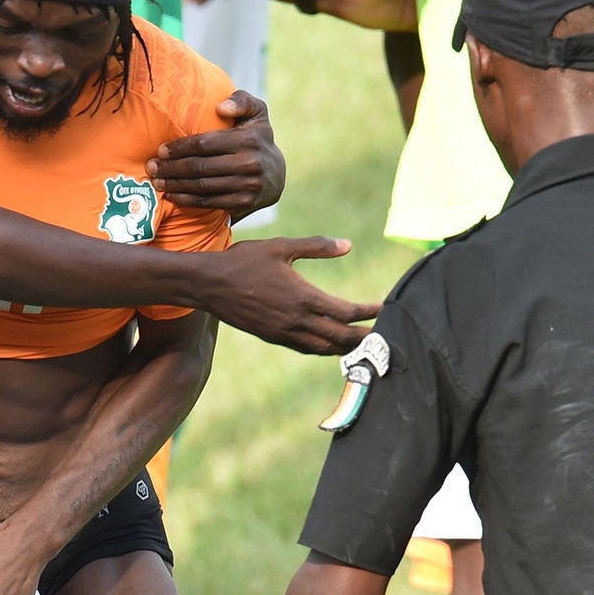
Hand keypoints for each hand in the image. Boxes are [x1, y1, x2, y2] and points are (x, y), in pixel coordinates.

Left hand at [150, 92, 282, 215]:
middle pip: (199, 167)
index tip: (160, 150)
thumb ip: (242, 100)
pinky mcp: (243, 204)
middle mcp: (249, 164)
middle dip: (171, 168)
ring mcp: (246, 186)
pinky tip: (171, 195)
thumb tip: (220, 107)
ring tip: (156, 181)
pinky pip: (208, 202)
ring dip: (175, 185)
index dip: (179, 148)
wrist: (277, 175)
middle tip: (151, 167)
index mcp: (248, 139)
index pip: (204, 144)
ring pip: (201, 186)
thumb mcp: (256, 113)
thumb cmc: (257, 138)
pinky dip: (187, 200)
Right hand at [201, 237, 380, 354]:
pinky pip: (306, 348)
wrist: (209, 285)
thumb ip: (317, 246)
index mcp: (302, 297)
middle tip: (384, 334)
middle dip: (364, 337)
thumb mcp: (281, 246)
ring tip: (363, 344)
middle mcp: (296, 320)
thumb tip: (348, 245)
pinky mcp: (273, 337)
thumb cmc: (244, 261)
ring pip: (324, 348)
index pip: (345, 312)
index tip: (384, 308)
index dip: (368, 312)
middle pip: (340, 338)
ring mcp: (284, 333)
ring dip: (346, 348)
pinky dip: (324, 349)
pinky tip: (331, 345)